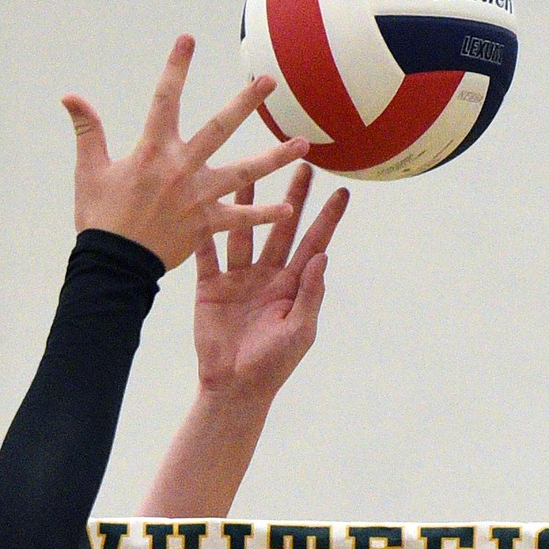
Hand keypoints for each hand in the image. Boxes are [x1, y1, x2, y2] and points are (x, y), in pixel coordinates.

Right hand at [62, 37, 308, 272]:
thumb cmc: (100, 220)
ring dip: (274, 158)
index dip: (176, 68)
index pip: (165, 99)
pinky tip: (288, 208)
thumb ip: (88, 131)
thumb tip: (70, 97)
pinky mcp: (205, 225)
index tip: (189, 40)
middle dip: (245, 103)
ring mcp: (197, 198)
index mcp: (152, 151)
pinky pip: (240, 220)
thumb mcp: (89, 171)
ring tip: (303, 146)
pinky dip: (263, 215)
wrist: (113, 267)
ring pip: (244, 173)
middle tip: (269, 81)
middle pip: (220, 128)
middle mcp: (181, 169)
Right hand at [193, 165, 348, 406]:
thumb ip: (310, 294)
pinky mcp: (211, 287)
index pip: (313, 244)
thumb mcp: (299, 330)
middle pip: (282, 227)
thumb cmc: (272, 365)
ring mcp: (238, 279)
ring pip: (244, 231)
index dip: (327, 219)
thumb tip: (323, 257)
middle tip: (302, 162)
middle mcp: (266, 275)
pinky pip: (208, 255)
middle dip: (292, 196)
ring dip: (247, 202)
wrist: (233, 386)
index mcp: (292, 286)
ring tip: (249, 170)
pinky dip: (206, 232)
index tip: (342, 192)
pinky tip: (205, 205)